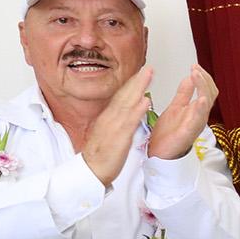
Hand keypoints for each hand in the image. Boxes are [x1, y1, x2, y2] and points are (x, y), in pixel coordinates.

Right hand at [84, 66, 152, 184]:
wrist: (90, 170)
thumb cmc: (99, 156)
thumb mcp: (105, 133)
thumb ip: (113, 122)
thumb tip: (121, 113)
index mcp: (107, 118)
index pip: (120, 97)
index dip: (131, 84)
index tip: (140, 73)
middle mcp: (110, 118)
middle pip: (124, 95)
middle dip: (137, 80)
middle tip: (148, 68)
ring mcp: (114, 126)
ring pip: (128, 103)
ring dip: (139, 88)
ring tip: (149, 75)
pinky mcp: (119, 137)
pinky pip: (130, 121)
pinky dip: (137, 110)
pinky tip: (146, 101)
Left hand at [147, 64, 217, 162]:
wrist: (158, 153)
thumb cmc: (167, 135)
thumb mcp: (176, 107)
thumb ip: (184, 93)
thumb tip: (189, 77)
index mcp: (196, 109)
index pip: (207, 89)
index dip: (203, 76)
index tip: (194, 66)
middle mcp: (199, 115)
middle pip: (210, 93)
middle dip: (204, 79)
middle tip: (195, 69)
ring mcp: (196, 123)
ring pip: (206, 102)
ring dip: (202, 87)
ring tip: (196, 75)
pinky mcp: (189, 132)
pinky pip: (198, 119)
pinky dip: (201, 108)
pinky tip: (200, 98)